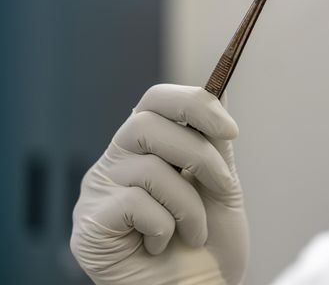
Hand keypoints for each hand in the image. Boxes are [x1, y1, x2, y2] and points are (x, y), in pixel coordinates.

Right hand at [71, 84, 248, 284]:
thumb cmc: (208, 242)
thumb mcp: (220, 187)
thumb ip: (215, 143)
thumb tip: (219, 90)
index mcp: (147, 146)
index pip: (155, 100)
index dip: (193, 104)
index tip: (231, 129)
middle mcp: (116, 161)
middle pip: (145, 123)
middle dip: (198, 155)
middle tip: (223, 187)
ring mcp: (98, 191)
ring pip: (148, 169)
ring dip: (189, 205)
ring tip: (195, 232)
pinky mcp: (89, 225)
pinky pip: (133, 204)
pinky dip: (164, 227)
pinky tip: (160, 246)